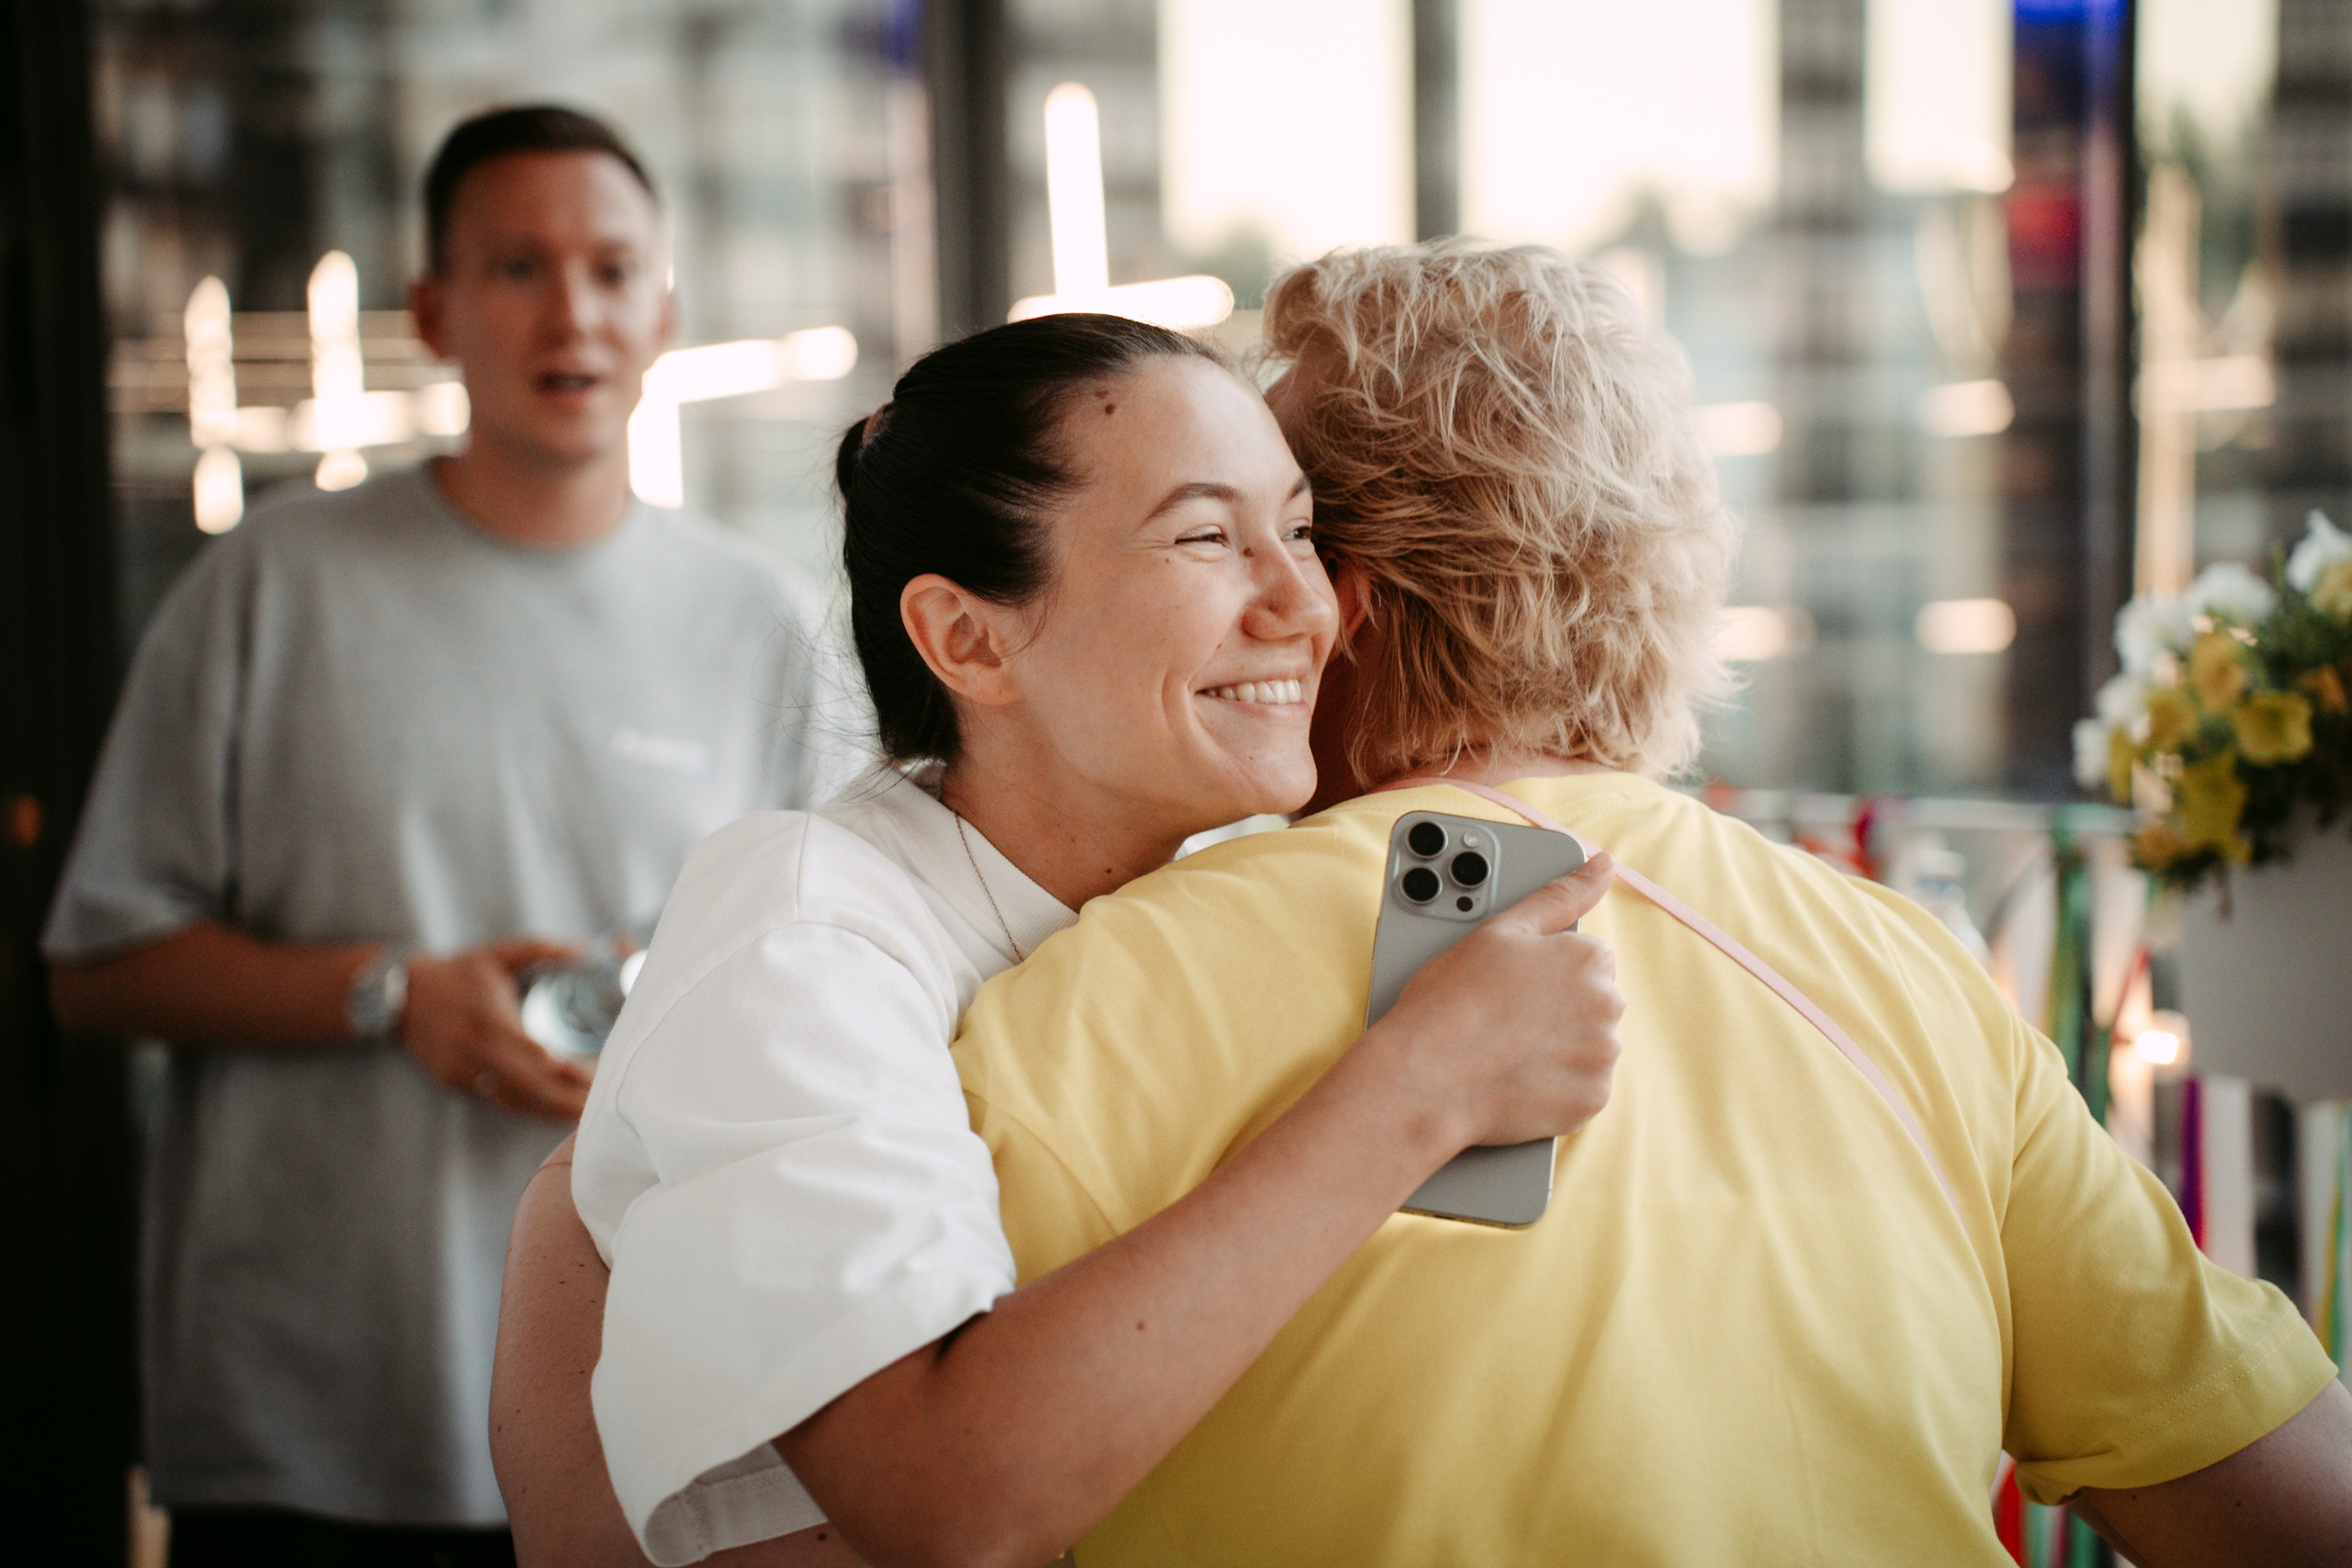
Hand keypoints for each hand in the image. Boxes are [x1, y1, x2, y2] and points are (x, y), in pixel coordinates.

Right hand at [402, 938, 593, 1121]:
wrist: (400, 995)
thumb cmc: (457, 973)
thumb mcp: (498, 954)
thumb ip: (540, 948)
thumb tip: (582, 949)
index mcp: (491, 1019)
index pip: (534, 1053)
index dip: (565, 1069)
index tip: (595, 1074)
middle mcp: (476, 1049)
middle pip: (528, 1084)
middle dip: (565, 1097)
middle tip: (598, 1102)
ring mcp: (462, 1070)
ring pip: (512, 1099)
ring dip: (548, 1110)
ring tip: (582, 1115)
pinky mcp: (453, 1082)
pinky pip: (494, 1101)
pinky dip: (524, 1108)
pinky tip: (549, 1113)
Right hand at [1366, 854, 1622, 1149]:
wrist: (1427, 1078)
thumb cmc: (1452, 1000)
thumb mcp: (1500, 930)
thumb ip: (1558, 894)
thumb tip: (1603, 863)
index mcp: (1587, 957)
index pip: (1586, 957)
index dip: (1545, 969)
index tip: (1513, 984)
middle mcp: (1606, 1004)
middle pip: (1591, 1000)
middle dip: (1557, 1007)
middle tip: (1505, 1017)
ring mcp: (1601, 1055)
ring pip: (1588, 1043)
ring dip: (1558, 1045)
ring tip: (1506, 1049)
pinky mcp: (1591, 1099)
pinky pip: (1582, 1086)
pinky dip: (1557, 1084)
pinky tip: (1518, 1076)